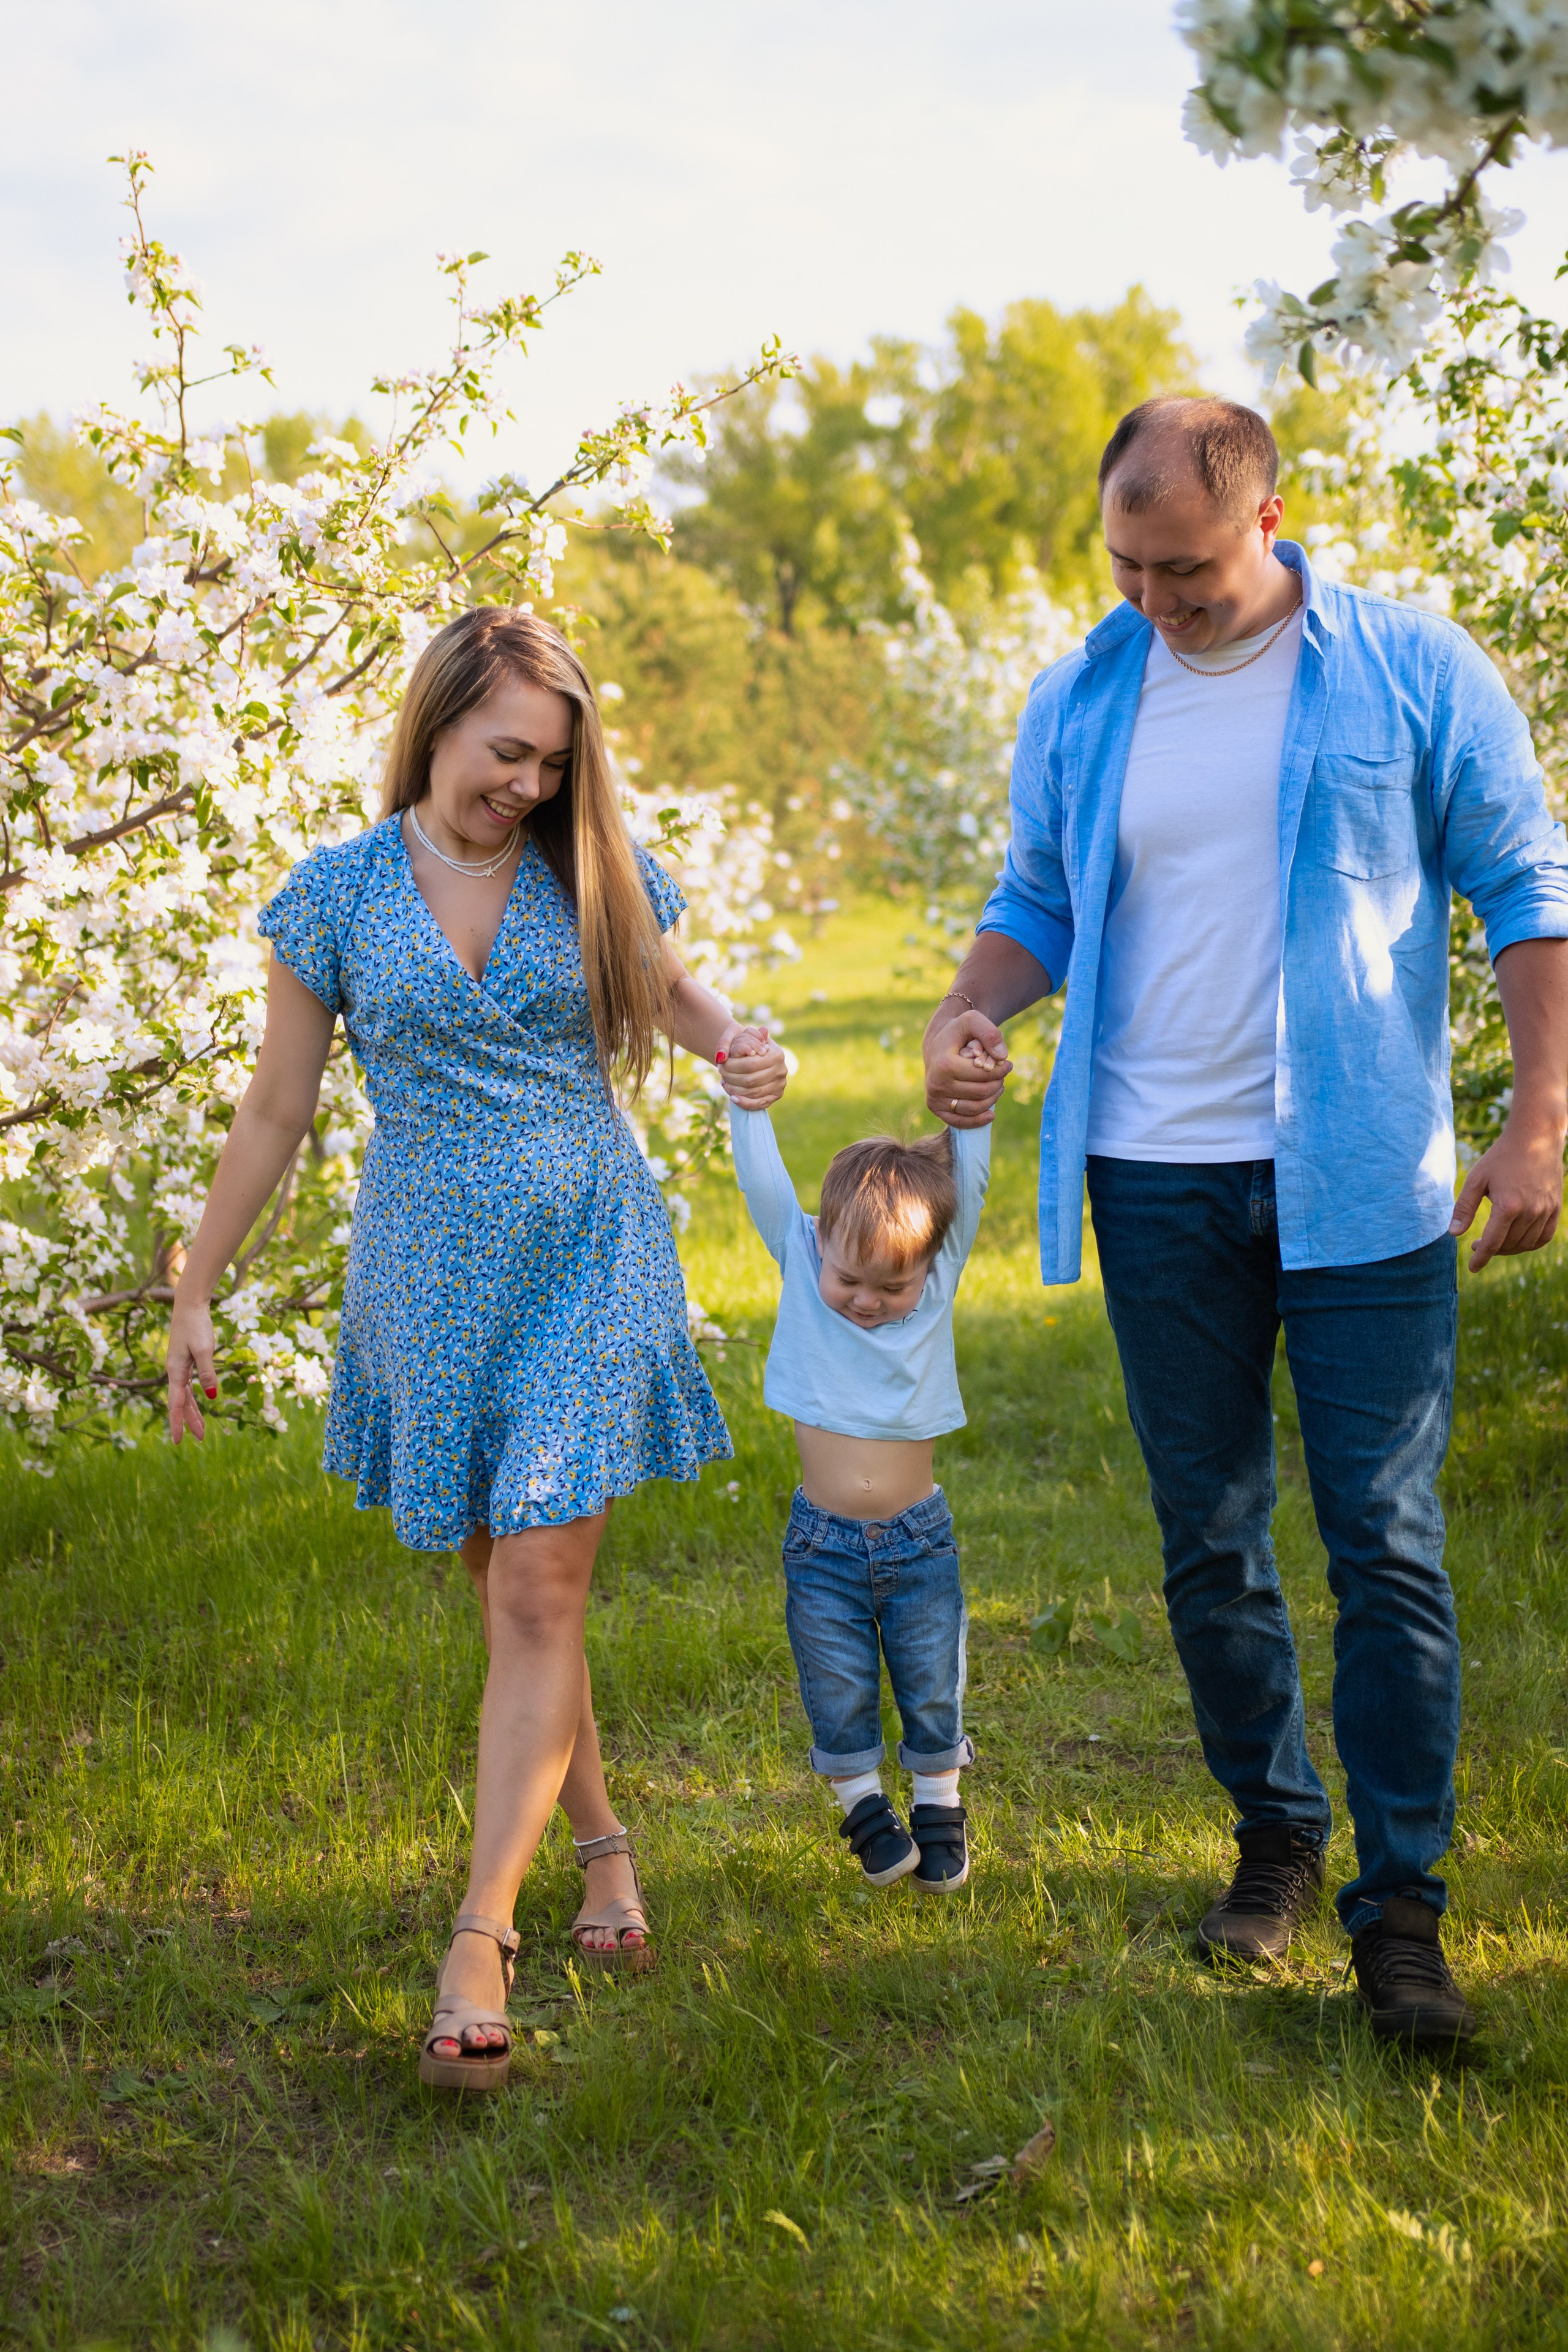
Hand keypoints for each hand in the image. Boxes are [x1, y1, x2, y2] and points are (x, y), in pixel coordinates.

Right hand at [166, 1293, 217, 1443]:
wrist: (189, 1305)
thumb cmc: (196, 1325)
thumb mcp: (204, 1349)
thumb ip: (208, 1373)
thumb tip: (211, 1396)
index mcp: (176, 1371)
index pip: (176, 1403)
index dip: (177, 1423)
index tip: (178, 1441)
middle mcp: (174, 1371)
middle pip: (181, 1402)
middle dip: (189, 1421)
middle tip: (199, 1438)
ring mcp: (179, 1367)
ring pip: (185, 1395)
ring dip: (192, 1411)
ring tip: (201, 1429)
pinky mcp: (185, 1361)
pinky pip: (188, 1385)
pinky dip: (193, 1397)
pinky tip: (200, 1403)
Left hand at [715, 1021, 787, 1109]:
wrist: (759, 1053)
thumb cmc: (746, 1044)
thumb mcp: (737, 1035)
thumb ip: (726, 1042)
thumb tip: (720, 1056)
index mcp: (776, 1053)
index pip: (749, 1064)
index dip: (732, 1067)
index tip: (721, 1065)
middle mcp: (781, 1069)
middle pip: (750, 1079)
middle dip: (731, 1079)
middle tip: (721, 1074)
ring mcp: (780, 1084)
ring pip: (753, 1092)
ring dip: (735, 1090)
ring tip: (724, 1083)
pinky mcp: (777, 1095)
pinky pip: (759, 1104)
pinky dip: (744, 1103)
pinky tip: (732, 1098)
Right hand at [925, 1008, 1010, 1127]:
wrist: (937, 1043)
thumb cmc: (957, 1032)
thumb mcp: (973, 1021)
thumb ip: (989, 1033)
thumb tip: (1002, 1056)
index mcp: (944, 1064)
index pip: (983, 1075)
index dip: (1001, 1070)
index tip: (1008, 1064)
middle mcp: (936, 1084)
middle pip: (981, 1093)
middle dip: (997, 1083)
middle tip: (1002, 1074)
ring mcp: (935, 1098)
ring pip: (974, 1108)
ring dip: (992, 1099)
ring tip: (998, 1087)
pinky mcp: (935, 1108)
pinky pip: (959, 1121)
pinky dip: (977, 1121)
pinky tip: (991, 1115)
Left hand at [1448, 1115, 1565, 1270]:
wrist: (1535, 1138)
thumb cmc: (1501, 1157)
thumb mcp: (1477, 1179)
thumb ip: (1464, 1208)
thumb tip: (1454, 1234)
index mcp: (1508, 1206)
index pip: (1493, 1243)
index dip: (1480, 1258)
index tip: (1472, 1268)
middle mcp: (1531, 1211)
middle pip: (1509, 1245)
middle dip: (1491, 1251)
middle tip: (1478, 1246)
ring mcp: (1546, 1210)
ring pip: (1526, 1244)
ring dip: (1509, 1249)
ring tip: (1495, 1242)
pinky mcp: (1555, 1208)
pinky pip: (1544, 1237)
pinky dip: (1529, 1244)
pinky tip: (1516, 1240)